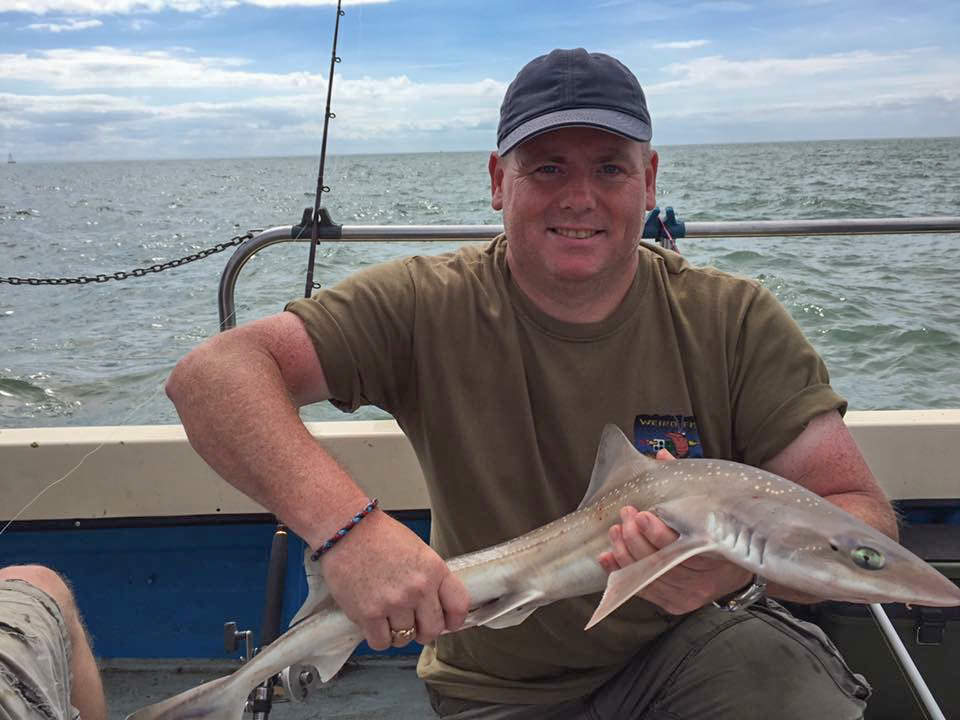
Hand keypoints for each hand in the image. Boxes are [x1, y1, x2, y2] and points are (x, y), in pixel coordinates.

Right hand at [319, 510, 469, 649]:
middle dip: (424, 630)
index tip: (448, 623)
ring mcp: (394, 603)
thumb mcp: (417, 550)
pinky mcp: (369, 614)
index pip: (458, 606)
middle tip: (414, 624)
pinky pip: (381, 643)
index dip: (454, 620)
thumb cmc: (378, 536)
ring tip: (387, 616)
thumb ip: (430, 577)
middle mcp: (418, 589)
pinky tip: (374, 623)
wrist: (345, 530)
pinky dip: (378, 637)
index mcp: (434, 569)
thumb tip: (436, 604)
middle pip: (433, 629)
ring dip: (398, 633)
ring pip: (405, 638)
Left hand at [595, 450, 750, 614]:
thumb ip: (687, 485)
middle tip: (625, 516)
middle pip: (662, 564)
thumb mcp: (712, 508)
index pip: (681, 547)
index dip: (658, 533)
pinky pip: (642, 591)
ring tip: (614, 532)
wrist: (739, 567)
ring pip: (649, 579)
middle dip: (636, 539)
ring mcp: (687, 597)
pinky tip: (607, 557)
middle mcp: (703, 582)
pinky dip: (621, 573)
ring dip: (625, 554)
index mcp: (716, 557)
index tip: (642, 514)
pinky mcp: (673, 605)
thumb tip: (662, 456)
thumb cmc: (721, 530)